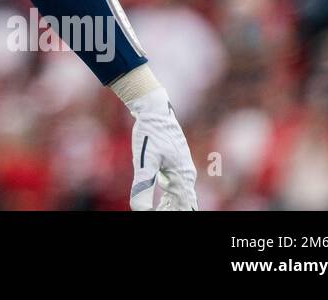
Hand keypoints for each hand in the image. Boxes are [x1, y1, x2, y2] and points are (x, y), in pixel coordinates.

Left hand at [127, 87, 198, 209]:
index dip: (176, 215)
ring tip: (159, 212)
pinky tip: (161, 204)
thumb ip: (143, 186)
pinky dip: (169, 199)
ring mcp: (182, 169)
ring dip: (170, 208)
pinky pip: (176, 188)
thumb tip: (141, 210)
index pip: (184, 207)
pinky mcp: (175, 165)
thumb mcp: (144, 161)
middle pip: (184, 203)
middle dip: (173, 212)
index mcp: (182, 176)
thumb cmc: (150, 133)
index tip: (164, 217)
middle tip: (156, 214)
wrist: (154, 109)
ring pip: (180, 196)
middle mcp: (186, 174)